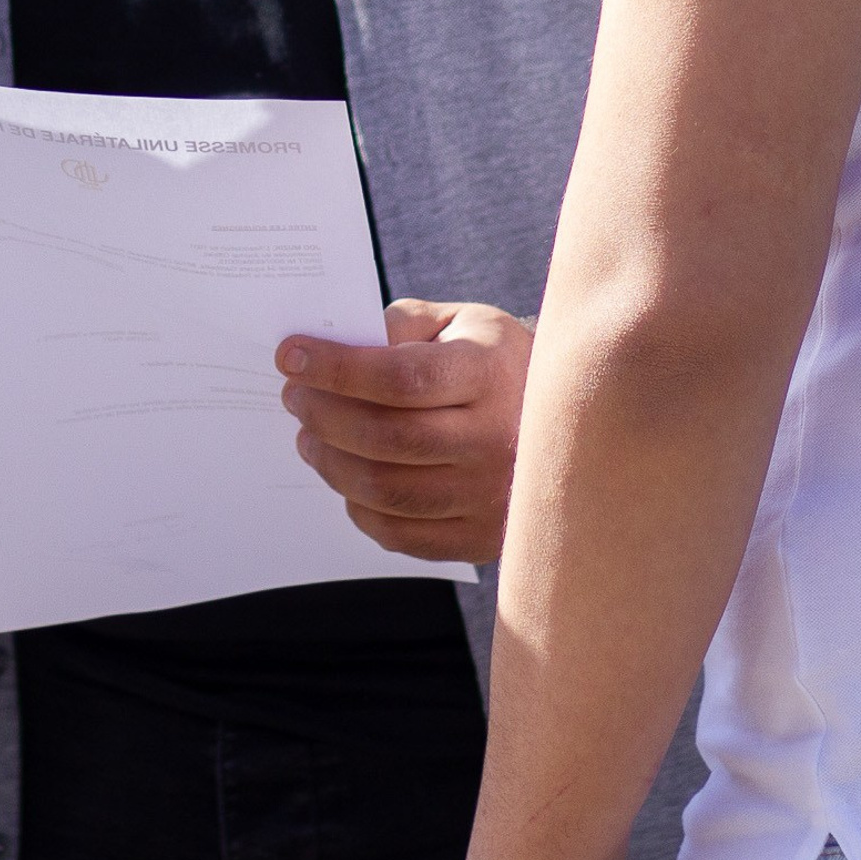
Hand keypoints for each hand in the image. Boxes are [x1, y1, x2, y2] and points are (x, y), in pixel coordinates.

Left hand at [276, 299, 534, 563]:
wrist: (570, 424)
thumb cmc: (496, 363)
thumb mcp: (463, 321)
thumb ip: (404, 322)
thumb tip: (339, 341)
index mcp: (490, 374)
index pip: (402, 377)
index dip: (337, 368)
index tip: (290, 356)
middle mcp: (496, 439)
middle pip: (386, 438)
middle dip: (323, 414)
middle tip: (293, 395)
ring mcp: (491, 496)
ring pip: (387, 491)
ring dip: (330, 462)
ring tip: (309, 434)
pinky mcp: (481, 538)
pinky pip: (401, 534)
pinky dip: (359, 507)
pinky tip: (345, 475)